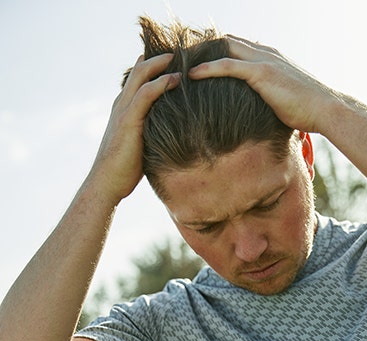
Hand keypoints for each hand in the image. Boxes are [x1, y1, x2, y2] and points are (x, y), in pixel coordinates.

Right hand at [88, 54, 180, 204]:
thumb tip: (171, 138)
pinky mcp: (129, 121)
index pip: (137, 79)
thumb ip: (151, 135)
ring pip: (141, 75)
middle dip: (158, 58)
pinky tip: (176, 79)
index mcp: (123, 110)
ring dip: (161, 64)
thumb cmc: (124, 171)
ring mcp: (124, 111)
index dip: (153, 67)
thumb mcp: (140, 147)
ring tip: (180, 57)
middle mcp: (122, 105)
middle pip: (139, 70)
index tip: (172, 62)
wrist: (107, 183)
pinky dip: (161, 83)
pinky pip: (146, 94)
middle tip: (179, 52)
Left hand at [188, 36, 335, 133]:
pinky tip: (191, 75)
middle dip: (203, 47)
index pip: (237, 46)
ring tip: (179, 63)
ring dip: (200, 54)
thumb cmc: (309, 112)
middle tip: (180, 59)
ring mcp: (263, 60)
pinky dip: (208, 68)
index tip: (197, 61)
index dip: (216, 51)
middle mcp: (265, 53)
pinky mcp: (261, 73)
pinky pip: (228, 65)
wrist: (326, 110)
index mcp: (269, 58)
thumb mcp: (284, 102)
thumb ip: (269, 101)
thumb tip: (259, 118)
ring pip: (223, 47)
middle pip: (226, 40)